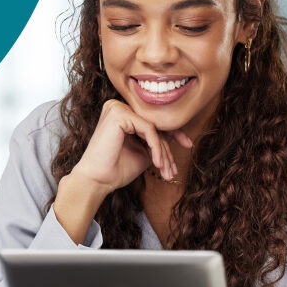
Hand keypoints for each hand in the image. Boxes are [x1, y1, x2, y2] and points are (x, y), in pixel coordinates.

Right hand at [72, 100, 192, 193]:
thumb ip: (156, 141)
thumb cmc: (116, 168)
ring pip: (154, 128)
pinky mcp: (118, 114)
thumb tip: (177, 135)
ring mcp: (117, 108)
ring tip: (166, 172)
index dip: (174, 133)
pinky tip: (157, 163)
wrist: (98, 180)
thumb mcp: (143, 152)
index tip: (188, 145)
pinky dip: (156, 147)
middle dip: (168, 149)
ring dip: (163, 152)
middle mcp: (118, 107)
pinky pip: (149, 129)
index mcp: (122, 114)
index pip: (152, 121)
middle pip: (155, 125)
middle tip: (174, 169)